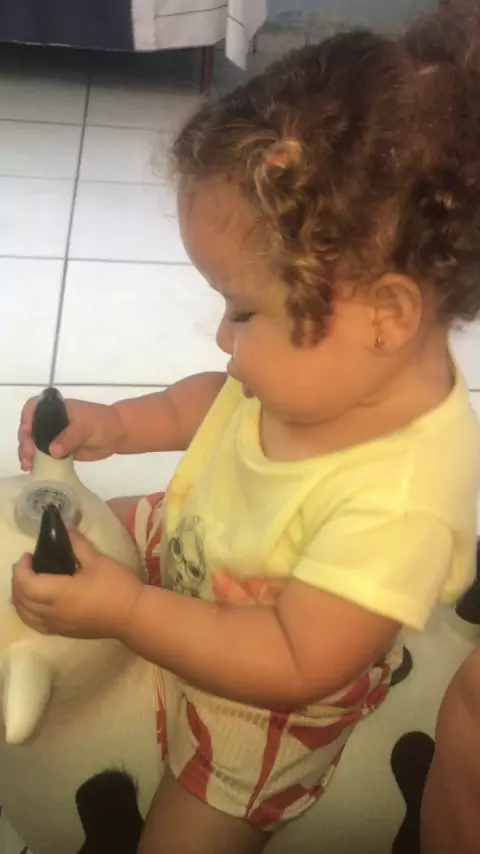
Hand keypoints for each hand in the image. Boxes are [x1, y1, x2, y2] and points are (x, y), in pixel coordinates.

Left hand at [12, 531, 143, 639]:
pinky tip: (37, 603)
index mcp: (60, 593)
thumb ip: (78, 544)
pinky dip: (29, 612)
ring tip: (30, 583)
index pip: (26, 583)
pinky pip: (36, 624)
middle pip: (21, 600)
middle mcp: (53, 612)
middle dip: (18, 581)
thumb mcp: (98, 560)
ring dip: (21, 599)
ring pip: (25, 615)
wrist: (133, 615)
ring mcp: (57, 625)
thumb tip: (65, 529)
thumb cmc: (117, 586)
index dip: (21, 569)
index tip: (29, 555)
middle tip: (28, 565)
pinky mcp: (64, 632)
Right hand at [18, 396, 124, 471]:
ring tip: (28, 465)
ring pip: (33, 443)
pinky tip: (31, 469)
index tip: (27, 431)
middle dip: (25, 441)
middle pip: (29, 428)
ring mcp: (53, 436)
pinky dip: (36, 462)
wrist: (117, 435)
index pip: (34, 408)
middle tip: (28, 455)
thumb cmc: (102, 423)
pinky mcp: (58, 450)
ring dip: (27, 453)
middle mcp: (51, 421)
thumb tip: (52, 451)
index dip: (26, 418)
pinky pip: (43, 455)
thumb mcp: (86, 426)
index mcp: (56, 409)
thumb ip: (70, 437)